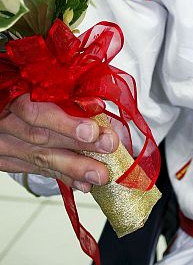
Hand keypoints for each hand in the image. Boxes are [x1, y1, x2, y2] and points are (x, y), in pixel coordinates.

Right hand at [0, 93, 118, 192]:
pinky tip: (83, 183)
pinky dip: (62, 176)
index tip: (92, 130)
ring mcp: (4, 143)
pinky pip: (36, 169)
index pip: (36, 111)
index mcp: (13, 95)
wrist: (2, 105)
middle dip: (78, 145)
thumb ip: (62, 91)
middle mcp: (5, 121)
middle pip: (42, 137)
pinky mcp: (7, 159)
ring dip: (73, 167)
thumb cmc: (28, 88)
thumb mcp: (39, 83)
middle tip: (108, 147)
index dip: (65, 123)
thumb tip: (97, 102)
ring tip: (100, 173)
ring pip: (40, 157)